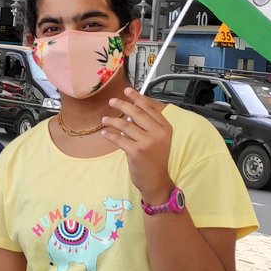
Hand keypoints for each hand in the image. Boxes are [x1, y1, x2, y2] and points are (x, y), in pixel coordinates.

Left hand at [101, 87, 173, 201]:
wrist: (156, 180)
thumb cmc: (155, 158)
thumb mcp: (158, 139)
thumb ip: (148, 124)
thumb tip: (132, 108)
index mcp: (165, 128)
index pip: (150, 108)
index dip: (137, 97)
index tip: (127, 90)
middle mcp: (158, 133)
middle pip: (136, 113)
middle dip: (122, 105)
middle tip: (112, 101)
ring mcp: (147, 142)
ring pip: (125, 125)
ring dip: (112, 120)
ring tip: (105, 120)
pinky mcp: (136, 151)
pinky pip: (118, 138)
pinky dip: (109, 134)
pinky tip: (104, 132)